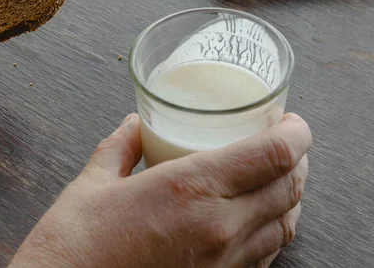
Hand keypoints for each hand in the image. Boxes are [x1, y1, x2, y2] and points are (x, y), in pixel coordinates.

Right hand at [10, 113, 310, 267]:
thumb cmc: (75, 243)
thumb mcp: (93, 183)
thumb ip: (120, 147)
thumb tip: (133, 124)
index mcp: (191, 188)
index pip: (273, 155)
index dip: (296, 133)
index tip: (292, 120)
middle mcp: (218, 227)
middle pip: (288, 188)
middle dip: (298, 159)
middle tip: (287, 142)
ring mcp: (223, 263)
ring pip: (284, 225)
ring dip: (291, 195)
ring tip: (282, 175)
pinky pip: (266, 255)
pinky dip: (273, 229)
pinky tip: (258, 218)